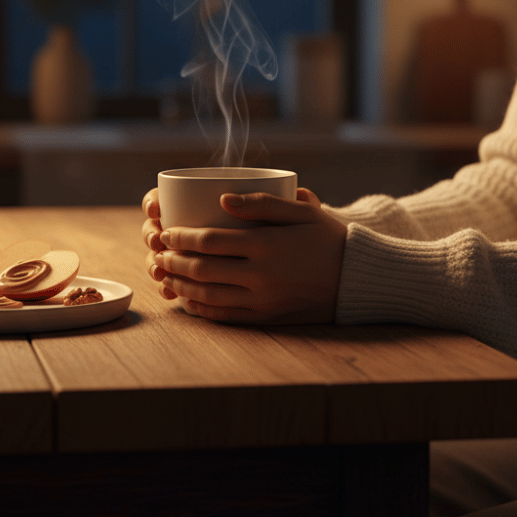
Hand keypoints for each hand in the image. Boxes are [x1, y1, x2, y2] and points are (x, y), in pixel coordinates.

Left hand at [141, 187, 346, 323]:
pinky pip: (225, 316)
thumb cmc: (328, 238)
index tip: (167, 231)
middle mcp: (261, 275)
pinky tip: (188, 299)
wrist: (357, 279)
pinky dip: (201, 309)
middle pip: (202, 269)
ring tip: (165, 276)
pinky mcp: (267, 318)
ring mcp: (263, 300)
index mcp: (267, 244)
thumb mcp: (302, 212)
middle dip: (173, 261)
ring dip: (181, 285)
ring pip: (208, 295)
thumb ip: (262, 202)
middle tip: (158, 253)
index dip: (181, 237)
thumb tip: (222, 199)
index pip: (209, 240)